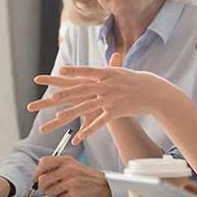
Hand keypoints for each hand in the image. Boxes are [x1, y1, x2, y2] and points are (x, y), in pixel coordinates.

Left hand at [28, 53, 179, 141]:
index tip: (51, 74)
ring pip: (84, 108)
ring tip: (53, 121)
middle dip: (58, 97)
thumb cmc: (136, 81)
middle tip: (43, 100)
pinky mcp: (115, 111)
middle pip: (77, 91)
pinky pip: (98, 123)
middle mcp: (104, 85)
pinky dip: (88, 131)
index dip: (66, 74)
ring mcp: (109, 99)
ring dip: (68, 115)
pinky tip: (77, 138)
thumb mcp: (120, 72)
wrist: (153, 92)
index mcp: (104, 74)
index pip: (82, 73)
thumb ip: (108, 67)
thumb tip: (102, 58)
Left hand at [33, 156, 111, 196]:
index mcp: (67, 160)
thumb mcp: (73, 165)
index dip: (37, 172)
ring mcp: (71, 181)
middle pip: (43, 180)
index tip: (38, 178)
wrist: (106, 186)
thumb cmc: (88, 177)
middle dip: (44, 187)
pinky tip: (70, 196)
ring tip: (63, 192)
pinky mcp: (74, 193)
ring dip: (53, 195)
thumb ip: (57, 167)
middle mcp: (68, 169)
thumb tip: (39, 176)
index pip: (43, 162)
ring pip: (49, 191)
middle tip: (50, 189)